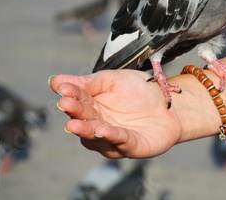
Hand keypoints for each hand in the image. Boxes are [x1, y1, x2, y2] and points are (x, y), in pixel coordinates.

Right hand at [49, 70, 181, 158]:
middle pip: (84, 120)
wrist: (170, 101)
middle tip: (66, 103)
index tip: (62, 89)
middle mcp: (99, 126)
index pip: (78, 102)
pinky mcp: (133, 146)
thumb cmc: (139, 90)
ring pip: (97, 137)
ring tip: (76, 123)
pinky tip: (103, 130)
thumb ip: (87, 82)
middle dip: (75, 112)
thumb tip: (55, 80)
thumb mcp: (112, 80)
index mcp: (92, 108)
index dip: (70, 95)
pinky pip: (121, 142)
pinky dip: (112, 137)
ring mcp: (114, 139)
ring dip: (87, 130)